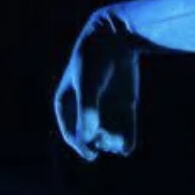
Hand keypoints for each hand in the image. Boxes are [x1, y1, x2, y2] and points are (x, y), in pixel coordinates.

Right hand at [53, 9, 142, 160]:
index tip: (90, 154)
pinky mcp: (126, 103)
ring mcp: (107, 106)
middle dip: (98, 143)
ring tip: (117, 145)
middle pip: (91, 135)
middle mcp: (86, 108)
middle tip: (106, 143)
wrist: (116, 39)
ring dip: (112, 142)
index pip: (70, 131)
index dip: (79, 145)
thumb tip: (87, 139)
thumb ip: (87, 111)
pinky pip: (125, 127)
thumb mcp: (88, 86)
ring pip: (109, 133)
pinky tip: (128, 148)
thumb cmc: (94, 61)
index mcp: (66, 102)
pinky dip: (127, 139)